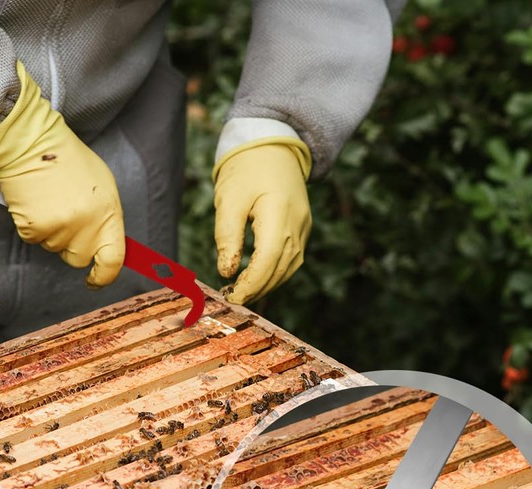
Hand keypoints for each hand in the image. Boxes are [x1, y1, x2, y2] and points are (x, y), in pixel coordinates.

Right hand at [0, 61, 123, 287]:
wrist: (31, 141)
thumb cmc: (66, 159)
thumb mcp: (102, 186)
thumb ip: (106, 218)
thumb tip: (106, 243)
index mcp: (108, 214)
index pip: (114, 259)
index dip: (105, 276)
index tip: (96, 280)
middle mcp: (87, 225)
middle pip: (79, 258)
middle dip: (71, 245)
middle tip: (65, 216)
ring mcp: (61, 227)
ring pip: (54, 248)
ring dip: (51, 232)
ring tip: (50, 201)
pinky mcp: (35, 227)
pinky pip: (33, 240)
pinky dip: (32, 226)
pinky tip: (35, 203)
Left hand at [213, 139, 311, 303]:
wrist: (274, 146)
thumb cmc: (246, 169)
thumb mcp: (229, 199)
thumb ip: (227, 236)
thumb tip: (226, 271)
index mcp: (279, 213)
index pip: (268, 260)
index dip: (251, 283)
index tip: (232, 296)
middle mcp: (298, 224)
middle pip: (280, 269)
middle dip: (257, 288)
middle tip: (232, 298)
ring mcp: (304, 228)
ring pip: (289, 268)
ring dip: (267, 284)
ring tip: (243, 292)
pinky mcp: (303, 229)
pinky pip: (292, 259)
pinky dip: (276, 273)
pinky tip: (258, 278)